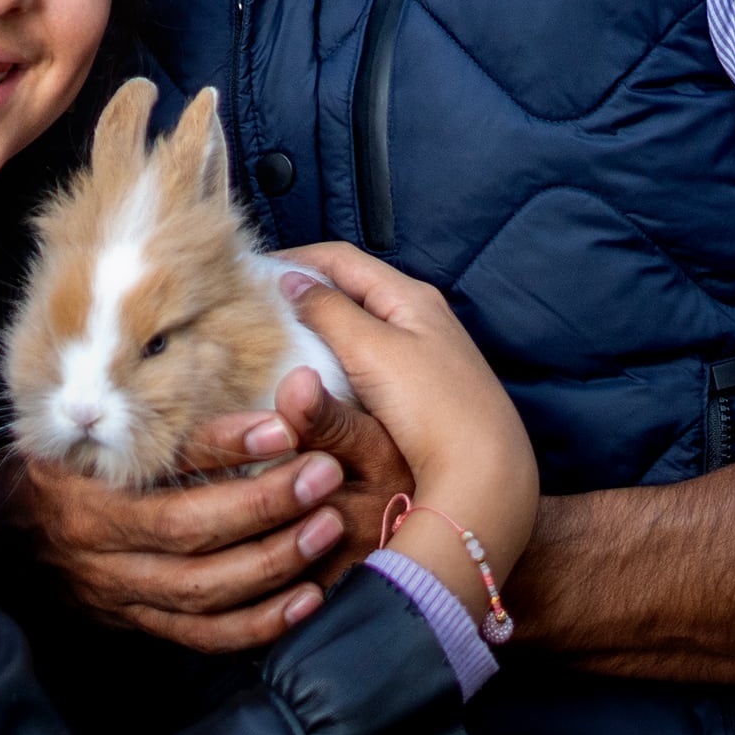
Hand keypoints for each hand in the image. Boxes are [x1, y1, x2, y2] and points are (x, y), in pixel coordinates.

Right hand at [0, 354, 409, 654]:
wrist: (1, 537)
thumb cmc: (52, 467)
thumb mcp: (74, 428)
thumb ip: (134, 409)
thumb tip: (209, 353)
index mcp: (83, 485)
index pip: (161, 474)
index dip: (225, 451)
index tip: (283, 428)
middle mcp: (99, 545)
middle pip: (189, 533)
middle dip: (266, 505)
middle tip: (322, 473)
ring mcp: (119, 591)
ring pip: (203, 591)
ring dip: (274, 561)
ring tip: (328, 526)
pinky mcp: (139, 624)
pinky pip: (205, 636)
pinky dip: (260, 624)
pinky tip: (306, 598)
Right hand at [279, 243, 536, 596]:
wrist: (486, 476)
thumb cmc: (434, 408)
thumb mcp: (373, 350)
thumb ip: (327, 309)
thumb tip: (289, 280)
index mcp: (409, 296)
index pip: (339, 257)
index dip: (291, 259)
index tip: (247, 275)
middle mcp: (418, 316)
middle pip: (347, 288)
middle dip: (299, 292)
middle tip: (254, 309)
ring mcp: (420, 354)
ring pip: (354, 325)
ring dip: (314, 327)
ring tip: (273, 340)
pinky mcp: (418, 390)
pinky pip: (364, 359)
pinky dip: (332, 358)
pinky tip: (312, 376)